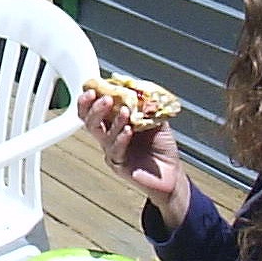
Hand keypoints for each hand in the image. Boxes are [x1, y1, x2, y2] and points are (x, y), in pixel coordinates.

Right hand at [77, 88, 189, 228]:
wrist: (171, 174)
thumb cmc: (162, 147)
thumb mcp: (156, 119)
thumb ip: (145, 104)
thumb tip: (135, 86)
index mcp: (114, 123)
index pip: (94, 109)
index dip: (89, 99)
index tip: (93, 88)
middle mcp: (109, 137)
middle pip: (90, 122)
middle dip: (94, 108)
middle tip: (104, 99)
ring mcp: (112, 151)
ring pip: (102, 135)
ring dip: (113, 121)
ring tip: (124, 111)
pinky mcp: (119, 165)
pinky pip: (115, 151)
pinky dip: (121, 139)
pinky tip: (128, 131)